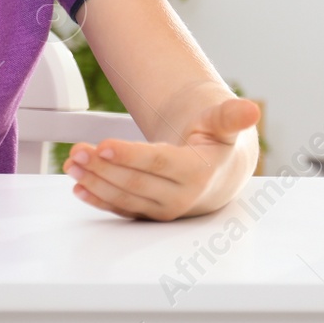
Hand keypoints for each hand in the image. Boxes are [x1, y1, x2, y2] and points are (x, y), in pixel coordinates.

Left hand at [62, 97, 260, 220]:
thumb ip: (231, 117)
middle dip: (103, 167)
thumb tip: (251, 109)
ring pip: (125, 197)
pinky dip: (99, 199)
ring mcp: (164, 209)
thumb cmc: (217, 142)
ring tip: (72, 164)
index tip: (104, 144)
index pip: (159, 163)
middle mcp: (181, 196)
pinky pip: (122, 209)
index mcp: (199, 172)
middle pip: (136, 182)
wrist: (220, 170)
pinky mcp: (150, 213)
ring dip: (95, 182)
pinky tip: (79, 188)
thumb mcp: (224, 125)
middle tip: (78, 151)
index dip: (130, 155)